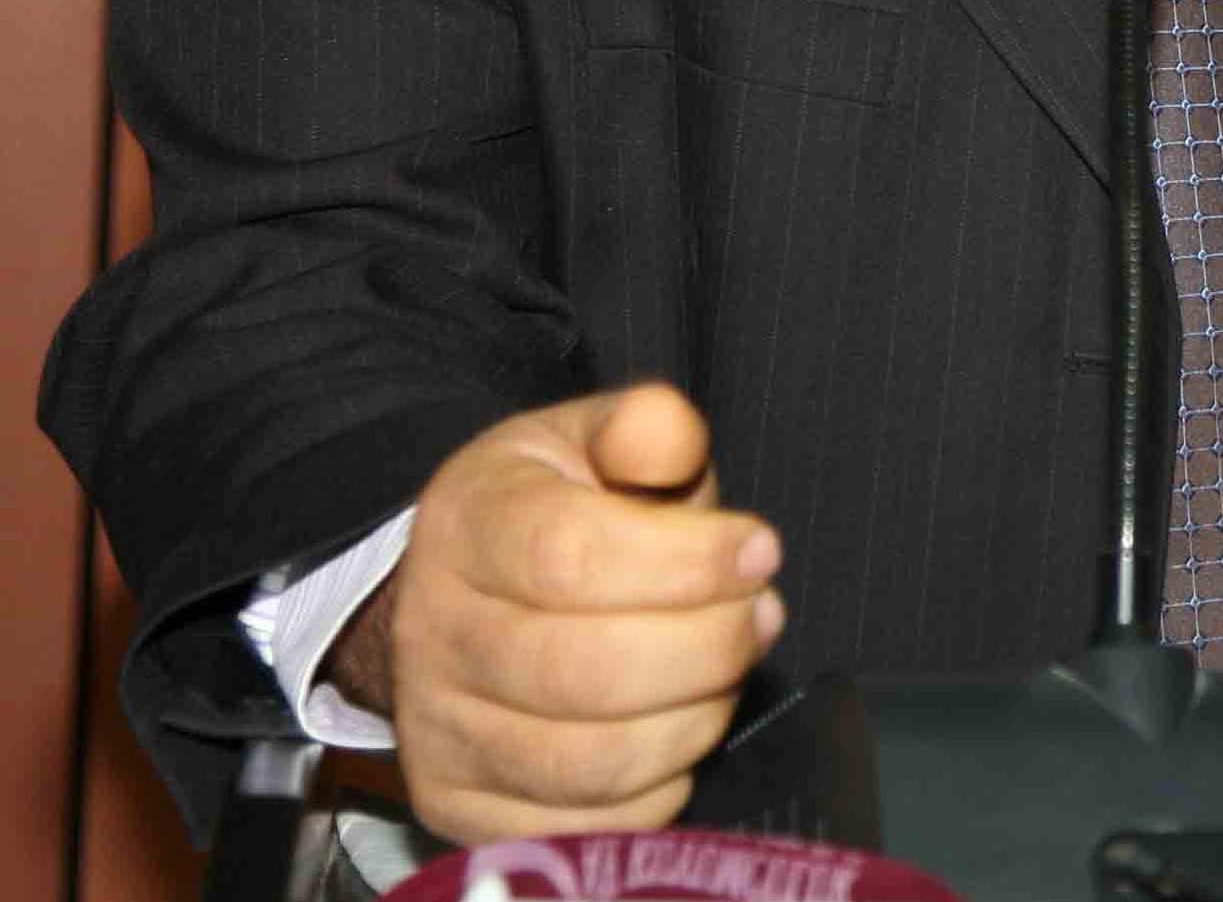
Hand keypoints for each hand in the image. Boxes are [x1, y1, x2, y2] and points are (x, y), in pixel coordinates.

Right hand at [324, 382, 783, 843]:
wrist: (462, 592)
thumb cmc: (551, 510)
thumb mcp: (592, 437)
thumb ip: (645, 427)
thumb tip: (670, 439)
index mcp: (469, 526)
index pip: (573, 559)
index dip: (687, 563)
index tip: (759, 550)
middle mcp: (433, 634)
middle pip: (585, 671)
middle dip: (708, 646)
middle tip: (759, 614)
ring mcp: (438, 732)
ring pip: (591, 761)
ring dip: (695, 717)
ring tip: (726, 666)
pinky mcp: (459, 807)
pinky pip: (585, 824)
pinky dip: (659, 785)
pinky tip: (678, 723)